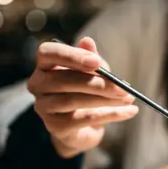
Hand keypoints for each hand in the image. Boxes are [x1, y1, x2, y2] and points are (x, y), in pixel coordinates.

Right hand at [27, 37, 138, 157]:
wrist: (83, 126)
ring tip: (128, 99)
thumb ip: (91, 58)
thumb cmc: (86, 91)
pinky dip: (110, 114)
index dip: (71, 56)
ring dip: (105, 100)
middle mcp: (38, 84)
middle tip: (122, 87)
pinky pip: (84, 119)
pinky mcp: (55, 126)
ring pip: (73, 101)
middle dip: (97, 83)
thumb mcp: (93, 71)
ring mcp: (44, 107)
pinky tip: (129, 111)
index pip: (48, 52)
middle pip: (63, 80)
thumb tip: (88, 42)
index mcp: (45, 64)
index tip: (96, 62)